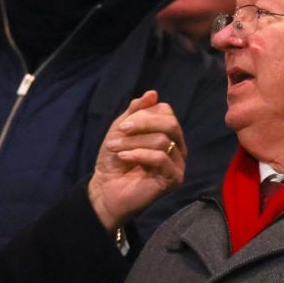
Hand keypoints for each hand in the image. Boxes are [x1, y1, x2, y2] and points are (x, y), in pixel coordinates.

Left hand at [88, 90, 185, 230]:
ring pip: (162, 140)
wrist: (105, 190)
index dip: (144, 114)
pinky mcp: (174, 179)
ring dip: (133, 142)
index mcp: (167, 133)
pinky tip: (123, 157)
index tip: (123, 125)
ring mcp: (178, 163)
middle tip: (121, 130)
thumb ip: (136, 111)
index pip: (166, 112)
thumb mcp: (121, 129)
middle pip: (170, 123)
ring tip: (114, 148)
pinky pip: (161, 158)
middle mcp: (177, 146)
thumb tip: (153, 93)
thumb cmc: (114, 159)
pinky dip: (138, 155)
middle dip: (143, 124)